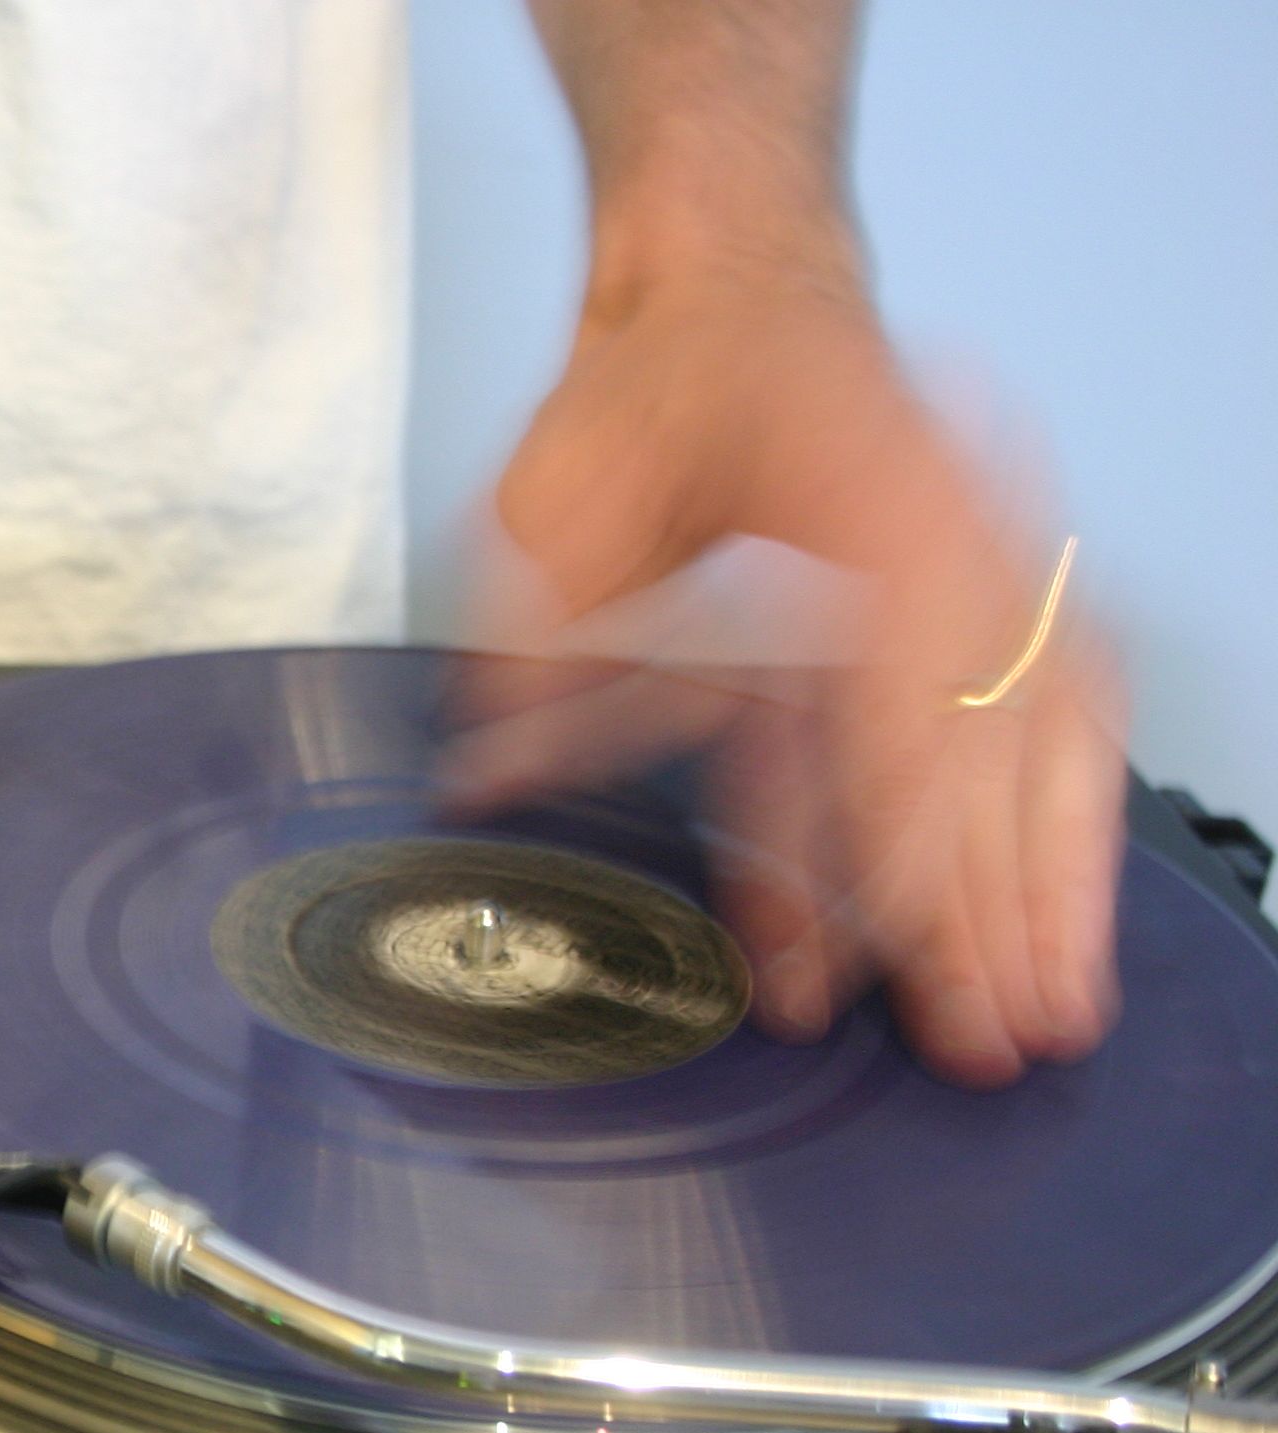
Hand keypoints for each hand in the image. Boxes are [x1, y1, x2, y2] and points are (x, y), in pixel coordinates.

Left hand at [453, 244, 1126, 1086]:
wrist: (730, 285)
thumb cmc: (656, 381)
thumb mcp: (548, 497)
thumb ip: (533, 638)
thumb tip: (500, 763)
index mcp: (860, 496)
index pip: (898, 702)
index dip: (903, 837)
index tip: (907, 946)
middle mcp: (950, 530)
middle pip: (994, 745)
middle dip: (991, 906)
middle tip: (990, 1034)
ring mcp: (983, 556)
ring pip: (1040, 743)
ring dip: (1039, 887)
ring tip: (1036, 1011)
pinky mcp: (981, 592)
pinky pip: (1043, 721)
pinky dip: (1044, 826)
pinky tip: (1036, 917)